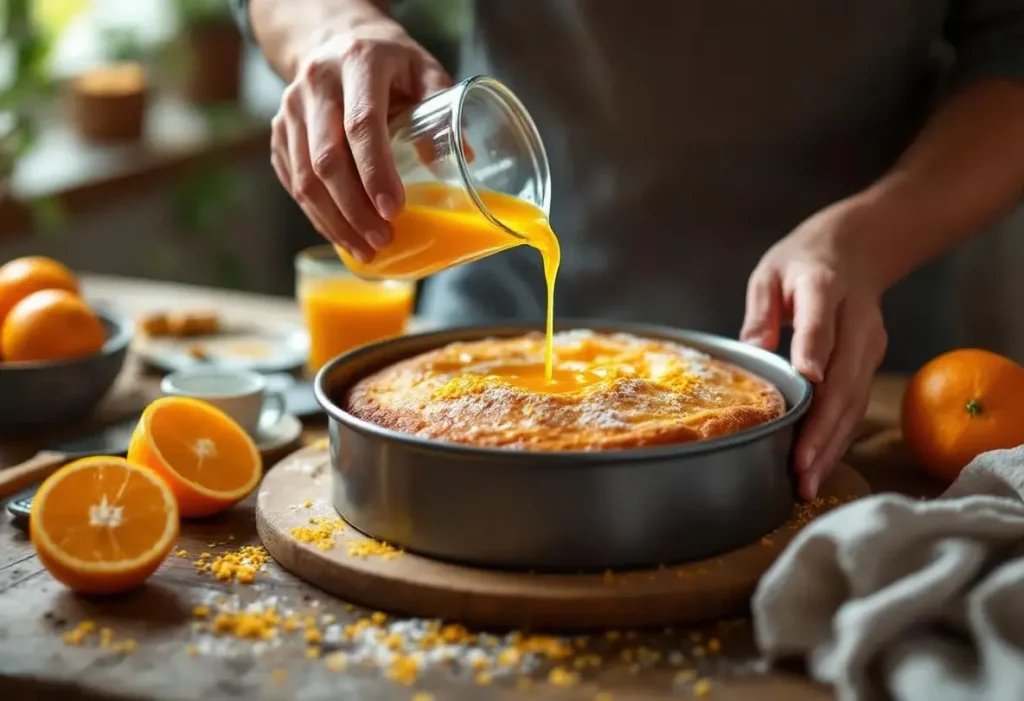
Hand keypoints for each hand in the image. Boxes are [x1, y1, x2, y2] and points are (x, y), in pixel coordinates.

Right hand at [271, 18, 450, 261]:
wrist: (336, 40)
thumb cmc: (390, 62)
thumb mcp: (424, 70)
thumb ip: (443, 106)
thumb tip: (465, 159)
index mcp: (358, 62)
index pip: (361, 126)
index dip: (376, 173)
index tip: (394, 210)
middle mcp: (316, 83)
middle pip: (327, 160)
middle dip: (355, 209)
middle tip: (383, 239)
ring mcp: (290, 108)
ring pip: (304, 178)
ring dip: (335, 221)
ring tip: (366, 249)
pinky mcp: (278, 132)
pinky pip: (293, 182)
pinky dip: (318, 215)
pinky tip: (343, 234)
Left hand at [740, 200, 888, 500]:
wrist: (859, 246)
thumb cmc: (802, 262)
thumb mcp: (769, 273)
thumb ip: (760, 311)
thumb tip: (750, 352)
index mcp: (823, 288)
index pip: (820, 321)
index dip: (814, 350)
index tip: (808, 381)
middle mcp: (854, 319)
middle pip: (843, 378)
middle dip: (821, 427)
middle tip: (800, 468)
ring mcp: (869, 342)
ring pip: (854, 399)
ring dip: (832, 443)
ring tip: (807, 481)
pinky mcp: (872, 359)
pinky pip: (856, 403)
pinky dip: (839, 436)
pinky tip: (820, 464)